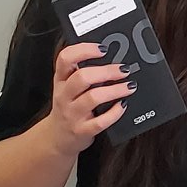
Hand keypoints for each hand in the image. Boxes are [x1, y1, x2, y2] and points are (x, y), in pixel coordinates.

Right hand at [46, 38, 133, 155]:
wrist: (56, 137)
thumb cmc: (68, 106)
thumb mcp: (67, 86)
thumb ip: (81, 70)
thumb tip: (110, 55)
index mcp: (61, 80)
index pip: (65, 58)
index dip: (84, 50)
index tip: (103, 48)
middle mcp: (64, 95)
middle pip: (82, 77)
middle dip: (106, 71)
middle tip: (123, 69)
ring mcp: (72, 114)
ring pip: (93, 98)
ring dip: (115, 90)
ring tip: (129, 86)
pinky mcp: (82, 131)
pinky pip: (100, 122)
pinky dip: (115, 113)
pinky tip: (122, 105)